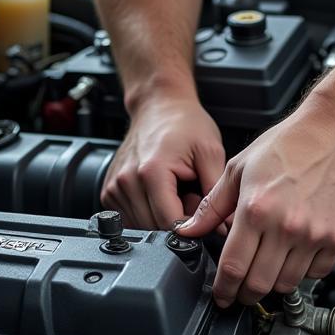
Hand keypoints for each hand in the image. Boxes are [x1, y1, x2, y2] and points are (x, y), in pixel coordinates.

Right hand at [101, 95, 225, 228]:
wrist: (158, 106)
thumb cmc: (184, 124)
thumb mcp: (210, 153)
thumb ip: (216, 194)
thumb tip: (226, 226)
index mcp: (151, 173)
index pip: (170, 224)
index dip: (191, 226)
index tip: (202, 211)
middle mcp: (127, 181)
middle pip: (154, 228)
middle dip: (177, 223)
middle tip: (190, 195)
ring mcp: (114, 187)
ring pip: (141, 227)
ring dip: (161, 218)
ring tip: (176, 191)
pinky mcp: (109, 191)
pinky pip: (130, 218)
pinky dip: (147, 213)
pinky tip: (159, 193)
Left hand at [176, 97, 334, 306]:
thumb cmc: (289, 144)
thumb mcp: (238, 168)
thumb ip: (213, 205)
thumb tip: (188, 230)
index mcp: (255, 209)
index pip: (233, 266)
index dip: (224, 289)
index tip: (222, 295)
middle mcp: (285, 226)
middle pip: (259, 283)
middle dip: (244, 295)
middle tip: (240, 293)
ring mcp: (314, 234)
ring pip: (287, 284)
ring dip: (273, 286)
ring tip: (266, 274)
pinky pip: (316, 272)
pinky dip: (303, 274)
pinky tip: (294, 260)